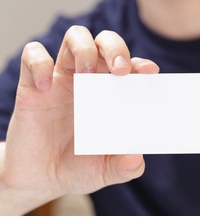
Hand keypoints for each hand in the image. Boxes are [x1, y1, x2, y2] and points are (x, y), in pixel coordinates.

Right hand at [0, 26, 158, 214]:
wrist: (39, 178)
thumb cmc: (78, 167)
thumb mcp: (105, 171)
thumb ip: (124, 167)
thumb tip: (136, 158)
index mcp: (112, 94)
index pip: (129, 66)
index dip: (140, 63)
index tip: (150, 71)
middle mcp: (90, 80)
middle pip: (105, 42)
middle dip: (115, 47)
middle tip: (119, 69)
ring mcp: (62, 79)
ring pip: (75, 38)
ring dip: (84, 48)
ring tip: (85, 75)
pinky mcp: (33, 85)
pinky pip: (33, 55)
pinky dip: (40, 63)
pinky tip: (45, 87)